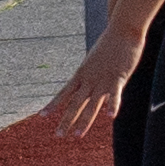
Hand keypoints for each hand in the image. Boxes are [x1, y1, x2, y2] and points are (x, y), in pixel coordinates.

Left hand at [48, 21, 144, 140]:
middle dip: (66, 120)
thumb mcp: (96, 59)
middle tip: (58, 136)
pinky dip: (113, 105)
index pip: (64, 93)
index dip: (54, 105)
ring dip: (83, 121)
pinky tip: (110, 117)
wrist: (122, 30)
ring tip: (77, 135)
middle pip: (74, 104)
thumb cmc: (111, 43)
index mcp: (82, 74)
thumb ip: (93, 71)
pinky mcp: (118, 77)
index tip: (43, 116)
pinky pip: (114, 94)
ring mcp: (103, 79)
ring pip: (91, 104)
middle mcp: (89, 79)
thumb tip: (90, 76)